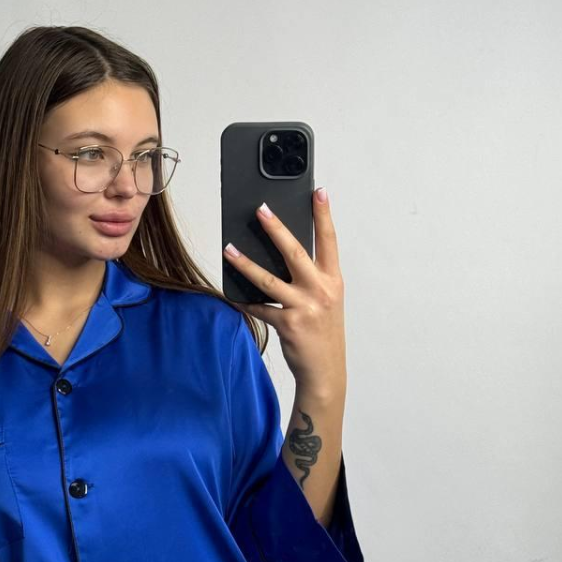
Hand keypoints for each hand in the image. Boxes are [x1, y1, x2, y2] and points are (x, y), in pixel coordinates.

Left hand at [222, 187, 345, 400]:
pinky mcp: (287, 324)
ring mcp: (303, 307)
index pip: (329, 240)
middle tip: (260, 209)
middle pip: (294, 251)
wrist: (324, 370)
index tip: (318, 191)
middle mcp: (320, 290)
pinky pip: (260, 308)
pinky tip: (232, 293)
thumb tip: (283, 255)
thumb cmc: (323, 333)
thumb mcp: (326, 300)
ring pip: (268, 279)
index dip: (323, 215)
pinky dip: (244, 301)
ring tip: (229, 249)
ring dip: (245, 263)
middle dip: (276, 228)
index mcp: (332, 280)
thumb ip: (311, 278)